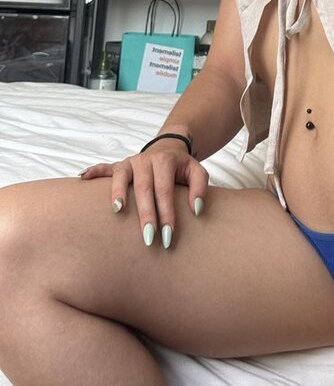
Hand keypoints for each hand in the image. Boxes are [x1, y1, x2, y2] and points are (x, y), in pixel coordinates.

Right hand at [78, 139, 207, 248]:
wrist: (169, 147)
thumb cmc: (181, 167)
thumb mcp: (197, 171)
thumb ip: (200, 187)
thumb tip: (196, 209)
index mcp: (165, 162)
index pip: (165, 191)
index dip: (167, 213)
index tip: (168, 237)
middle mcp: (145, 160)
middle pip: (144, 188)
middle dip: (145, 214)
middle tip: (148, 238)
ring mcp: (129, 162)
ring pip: (121, 177)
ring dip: (118, 193)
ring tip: (117, 210)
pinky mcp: (118, 165)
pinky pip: (104, 168)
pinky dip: (94, 171)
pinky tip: (82, 178)